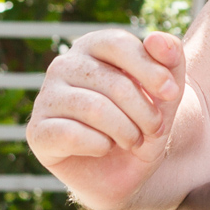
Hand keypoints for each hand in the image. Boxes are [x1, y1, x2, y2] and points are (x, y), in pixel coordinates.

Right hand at [27, 30, 185, 207]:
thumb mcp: (167, 93)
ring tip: (134, 140)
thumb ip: (171, 60)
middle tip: (154, 129)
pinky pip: (71, 135)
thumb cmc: (143, 122)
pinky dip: (99, 146)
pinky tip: (104, 148)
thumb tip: (156, 39)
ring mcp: (46, 97)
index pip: (118, 43)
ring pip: (94, 109)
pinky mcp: (37, 131)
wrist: (126, 170)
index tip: (172, 93)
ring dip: (126, 132)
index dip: (150, 70)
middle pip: (112, 82)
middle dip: (144, 112)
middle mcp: (64, 65)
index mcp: (92, 45)